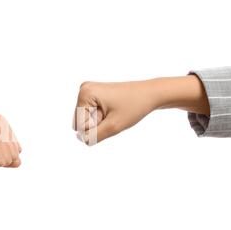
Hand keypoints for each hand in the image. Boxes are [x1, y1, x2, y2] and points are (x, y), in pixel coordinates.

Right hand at [73, 76, 208, 144]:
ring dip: (100, 122)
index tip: (112, 115)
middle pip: (80, 123)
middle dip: (96, 124)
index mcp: (85, 93)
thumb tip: (81, 140)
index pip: (80, 126)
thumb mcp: (113, 126)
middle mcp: (83, 89)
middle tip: (113, 114)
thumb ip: (94, 136)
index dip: (97, 127)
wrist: (150, 93)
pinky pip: (90, 115)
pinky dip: (102, 117)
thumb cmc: (134, 107)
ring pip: (85, 120)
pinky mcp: (93, 94)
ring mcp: (88, 91)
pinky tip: (113, 109)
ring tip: (114, 112)